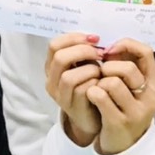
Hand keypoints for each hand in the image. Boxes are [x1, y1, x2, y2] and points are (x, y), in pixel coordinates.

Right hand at [45, 32, 105, 146]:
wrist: (91, 117)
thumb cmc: (90, 86)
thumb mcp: (83, 66)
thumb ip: (83, 53)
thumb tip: (95, 38)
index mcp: (52, 67)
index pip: (54, 45)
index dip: (74, 38)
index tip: (94, 39)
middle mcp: (51, 81)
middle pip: (60, 58)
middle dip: (83, 51)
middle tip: (100, 53)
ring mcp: (60, 96)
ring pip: (69, 77)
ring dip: (90, 70)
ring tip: (101, 71)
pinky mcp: (73, 108)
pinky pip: (82, 92)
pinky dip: (95, 84)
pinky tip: (103, 83)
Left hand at [87, 37, 154, 154]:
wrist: (126, 147)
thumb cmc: (124, 111)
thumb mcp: (131, 89)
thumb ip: (125, 69)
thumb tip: (108, 46)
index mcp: (152, 84)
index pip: (146, 53)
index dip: (126, 45)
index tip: (109, 50)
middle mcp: (148, 97)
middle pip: (127, 68)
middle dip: (107, 67)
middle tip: (100, 74)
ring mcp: (135, 111)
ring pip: (111, 82)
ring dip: (98, 82)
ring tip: (97, 89)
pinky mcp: (119, 122)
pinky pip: (100, 96)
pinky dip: (92, 93)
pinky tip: (92, 98)